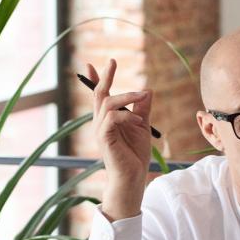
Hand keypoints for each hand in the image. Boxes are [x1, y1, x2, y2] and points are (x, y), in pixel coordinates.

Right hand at [90, 58, 154, 220]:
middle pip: (99, 95)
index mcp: (108, 119)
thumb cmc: (135, 155)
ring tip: (142, 96)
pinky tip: (139, 120)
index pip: (99, 96)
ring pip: (107, 103)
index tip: (91, 64)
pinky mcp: (105, 139)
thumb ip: (143, 109)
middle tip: (112, 61)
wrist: (132, 178)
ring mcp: (101, 130)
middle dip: (104, 77)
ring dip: (126, 96)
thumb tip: (147, 91)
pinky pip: (111, 119)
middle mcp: (101, 123)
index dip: (95, 80)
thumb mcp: (143, 127)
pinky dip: (126, 116)